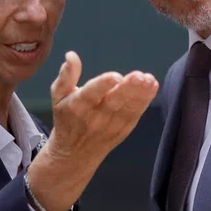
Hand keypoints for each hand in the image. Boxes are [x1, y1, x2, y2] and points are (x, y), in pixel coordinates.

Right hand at [27, 51, 157, 210]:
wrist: (74, 154)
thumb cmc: (67, 118)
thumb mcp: (58, 96)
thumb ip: (66, 76)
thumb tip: (71, 56)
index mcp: (77, 106)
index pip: (90, 94)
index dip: (102, 85)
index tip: (115, 76)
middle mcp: (95, 117)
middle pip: (113, 102)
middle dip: (127, 89)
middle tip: (139, 76)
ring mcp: (111, 125)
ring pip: (128, 108)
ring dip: (140, 94)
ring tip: (149, 80)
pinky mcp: (124, 129)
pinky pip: (136, 114)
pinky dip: (145, 101)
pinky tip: (152, 87)